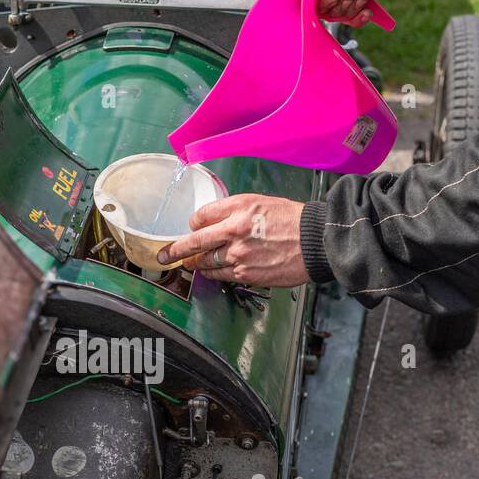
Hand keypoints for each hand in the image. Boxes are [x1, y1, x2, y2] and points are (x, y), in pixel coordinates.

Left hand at [157, 193, 309, 286]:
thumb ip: (233, 211)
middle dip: (174, 251)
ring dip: (195, 264)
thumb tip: (212, 223)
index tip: (193, 228)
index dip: (194, 224)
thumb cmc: (291, 219)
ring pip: (205, 262)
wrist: (315, 241)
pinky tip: (212, 272)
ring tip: (190, 264)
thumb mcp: (260, 203)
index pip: (201, 217)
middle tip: (162, 256)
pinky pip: (220, 276)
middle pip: (194, 242)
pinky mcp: (246, 274)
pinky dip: (213, 274)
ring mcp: (239, 255)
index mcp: (238, 208)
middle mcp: (234, 231)